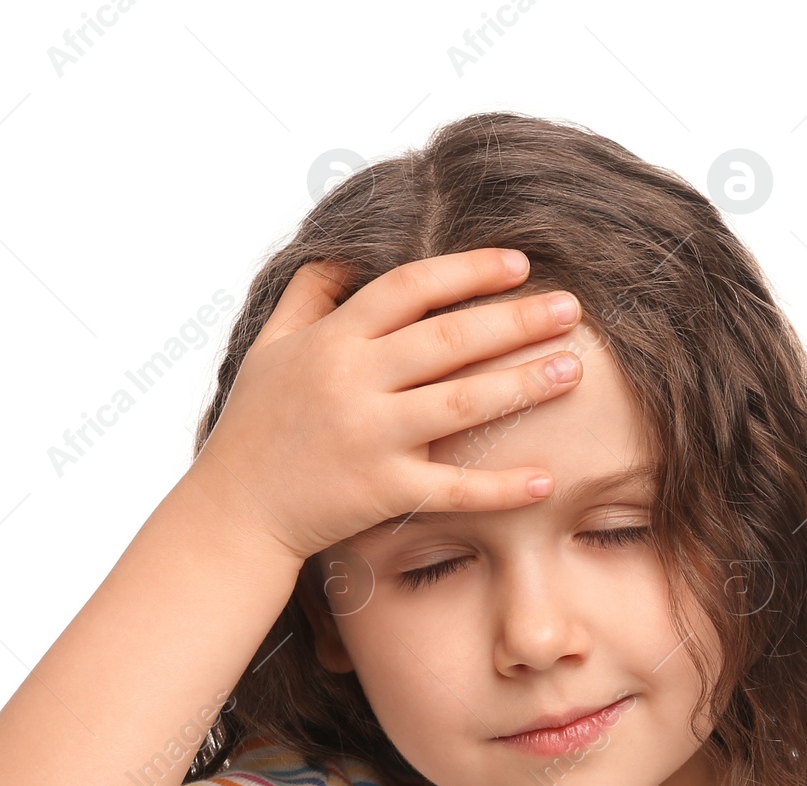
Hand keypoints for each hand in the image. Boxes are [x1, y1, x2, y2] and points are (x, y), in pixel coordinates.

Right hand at [191, 247, 584, 561]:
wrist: (233, 512)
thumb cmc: (255, 428)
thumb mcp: (269, 347)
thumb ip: (310, 295)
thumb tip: (345, 252)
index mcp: (332, 340)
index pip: (410, 288)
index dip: (467, 270)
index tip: (519, 263)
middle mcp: (352, 381)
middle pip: (449, 339)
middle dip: (516, 319)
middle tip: (572, 307)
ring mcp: (369, 437)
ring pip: (461, 403)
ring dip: (522, 385)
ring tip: (572, 370)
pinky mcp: (381, 491)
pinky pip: (452, 488)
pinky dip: (500, 487)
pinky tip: (546, 479)